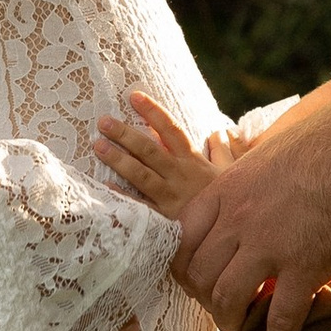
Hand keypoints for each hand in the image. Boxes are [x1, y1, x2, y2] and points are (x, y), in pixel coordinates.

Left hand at [94, 89, 220, 225]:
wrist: (230, 234)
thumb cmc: (229, 202)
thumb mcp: (231, 173)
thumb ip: (223, 150)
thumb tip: (220, 131)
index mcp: (193, 161)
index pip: (171, 130)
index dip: (153, 112)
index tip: (134, 96)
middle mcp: (180, 175)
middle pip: (150, 150)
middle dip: (126, 134)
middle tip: (104, 122)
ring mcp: (171, 197)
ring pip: (141, 175)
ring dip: (119, 160)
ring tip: (99, 146)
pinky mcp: (166, 219)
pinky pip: (141, 206)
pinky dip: (123, 196)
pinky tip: (106, 185)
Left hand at [167, 84, 330, 330]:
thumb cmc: (321, 142)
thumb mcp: (263, 155)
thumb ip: (243, 180)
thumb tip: (235, 175)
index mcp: (224, 193)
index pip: (183, 243)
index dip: (188, 271)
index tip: (201, 284)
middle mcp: (237, 222)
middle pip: (202, 277)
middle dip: (209, 302)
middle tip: (226, 312)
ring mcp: (269, 246)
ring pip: (229, 301)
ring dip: (233, 324)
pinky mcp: (306, 266)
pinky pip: (282, 317)